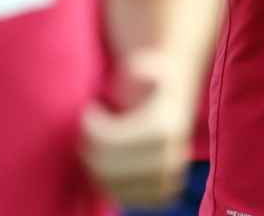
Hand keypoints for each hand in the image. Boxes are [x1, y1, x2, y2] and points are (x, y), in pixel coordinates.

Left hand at [81, 66, 192, 206]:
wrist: (175, 98)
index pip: (104, 144)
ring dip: (97, 166)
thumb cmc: (151, 79)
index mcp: (163, 129)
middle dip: (89, 148)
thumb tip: (141, 72)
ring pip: (111, 187)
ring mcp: (168, 181)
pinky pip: (124, 198)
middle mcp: (170, 159)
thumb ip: (143, 66)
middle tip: (90, 128)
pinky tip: (110, 161)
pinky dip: (110, 184)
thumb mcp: (148, 64)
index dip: (88, 126)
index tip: (92, 108)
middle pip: (105, 169)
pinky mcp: (163, 194)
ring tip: (100, 142)